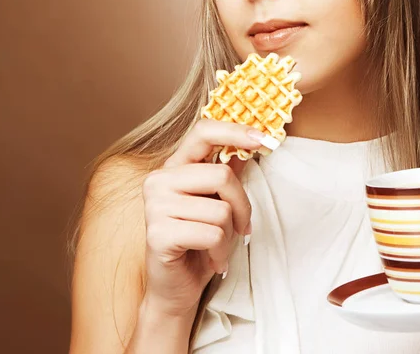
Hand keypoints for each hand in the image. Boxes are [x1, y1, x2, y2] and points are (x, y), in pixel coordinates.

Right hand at [141, 119, 263, 316]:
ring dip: (230, 236)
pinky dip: (222, 252)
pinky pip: (212, 234)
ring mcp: (154, 206)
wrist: (174, 290)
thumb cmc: (198, 244)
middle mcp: (159, 180)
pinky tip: (212, 259)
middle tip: (242, 227)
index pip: (202, 132)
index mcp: (174, 167)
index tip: (264, 139)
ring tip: (218, 247)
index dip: (234, 131)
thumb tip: (251, 142)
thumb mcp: (217, 203)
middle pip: (222, 175)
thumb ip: (227, 172)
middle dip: (242, 206)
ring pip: (221, 209)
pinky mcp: (158, 233)